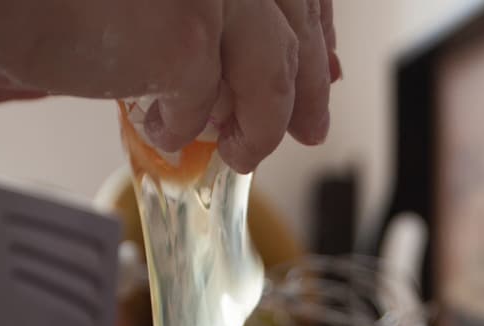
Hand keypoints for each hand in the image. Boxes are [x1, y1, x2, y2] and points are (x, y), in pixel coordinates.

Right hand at [0, 0, 339, 172]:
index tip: (324, 72)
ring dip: (259, 124)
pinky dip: (184, 126)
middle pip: (293, 25)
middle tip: (309, 131)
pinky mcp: (187, 33)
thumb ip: (224, 23)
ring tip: (238, 152)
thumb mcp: (164, 4)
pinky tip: (159, 128)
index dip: (317, 33)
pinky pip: (209, 103)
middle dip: (304, 88)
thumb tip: (294, 67)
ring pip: (271, 70)